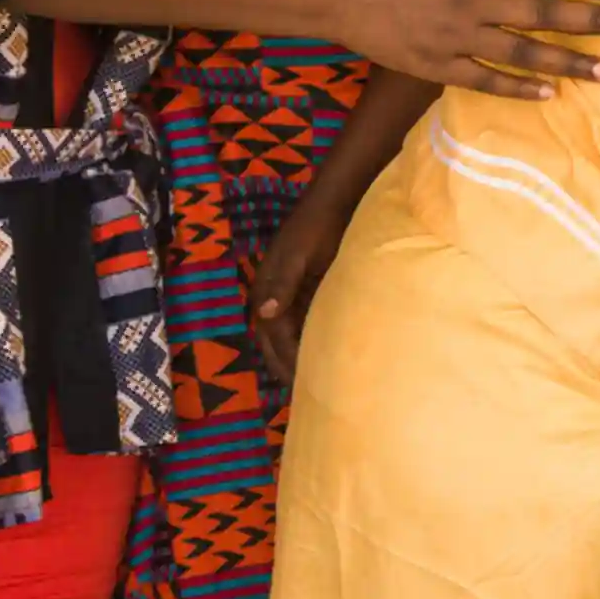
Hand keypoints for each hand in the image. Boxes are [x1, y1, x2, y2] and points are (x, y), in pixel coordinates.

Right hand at [249, 193, 353, 384]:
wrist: (334, 202)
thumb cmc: (317, 226)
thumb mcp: (299, 255)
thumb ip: (283, 283)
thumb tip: (265, 314)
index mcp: (267, 293)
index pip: (275, 338)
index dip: (287, 362)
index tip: (301, 386)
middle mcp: (273, 299)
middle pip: (276, 344)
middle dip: (287, 368)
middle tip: (308, 396)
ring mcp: (288, 296)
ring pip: (289, 337)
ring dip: (298, 358)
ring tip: (316, 384)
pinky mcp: (305, 291)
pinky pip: (304, 324)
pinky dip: (311, 341)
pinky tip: (327, 355)